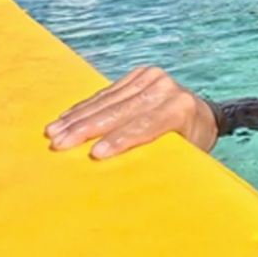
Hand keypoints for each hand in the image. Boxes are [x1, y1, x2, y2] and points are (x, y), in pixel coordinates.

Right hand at [44, 66, 218, 158]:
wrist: (204, 115)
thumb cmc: (194, 143)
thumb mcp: (187, 153)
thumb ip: (163, 158)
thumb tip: (133, 182)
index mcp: (180, 108)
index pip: (144, 125)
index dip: (119, 140)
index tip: (95, 154)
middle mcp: (165, 88)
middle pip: (120, 111)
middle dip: (86, 128)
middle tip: (59, 143)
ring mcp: (152, 77)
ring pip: (108, 100)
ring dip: (78, 117)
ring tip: (53, 132)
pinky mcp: (139, 74)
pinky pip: (107, 92)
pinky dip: (84, 106)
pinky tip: (65, 117)